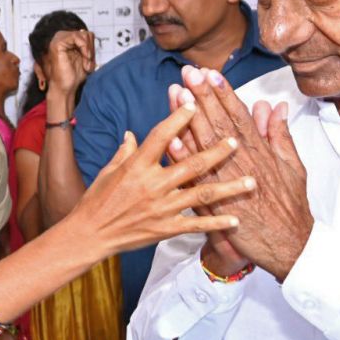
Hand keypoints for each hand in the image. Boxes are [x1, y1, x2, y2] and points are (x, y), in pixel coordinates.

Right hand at [44, 30, 95, 96]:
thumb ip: (87, 46)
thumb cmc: (73, 76)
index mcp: (67, 40)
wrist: (65, 87)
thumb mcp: (85, 57)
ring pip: (83, 35)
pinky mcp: (57, 43)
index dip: (92, 47)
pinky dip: (84, 48)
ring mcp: (58, 39)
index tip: (90, 61)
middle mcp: (61, 37)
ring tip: (85, 64)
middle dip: (91, 49)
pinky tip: (84, 59)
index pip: (86, 35)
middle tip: (88, 63)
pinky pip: (76, 37)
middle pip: (86, 34)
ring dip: (88, 51)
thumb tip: (90, 34)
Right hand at [69, 98, 252, 256]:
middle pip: (191, 162)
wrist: (88, 235)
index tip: (195, 104)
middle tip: (236, 141)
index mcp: (136, 165)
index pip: (162, 135)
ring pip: (202, 193)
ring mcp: (161, 207)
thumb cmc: (95, 202)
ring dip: (229, 187)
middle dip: (217, 151)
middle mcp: (152, 184)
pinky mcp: (165, 229)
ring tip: (251, 181)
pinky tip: (236, 219)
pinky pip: (196, 224)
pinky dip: (217, 222)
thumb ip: (124, 151)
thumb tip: (132, 134)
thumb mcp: (107, 171)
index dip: (179, 118)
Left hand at [177, 66, 312, 281]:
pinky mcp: (218, 204)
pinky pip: (197, 177)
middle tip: (189, 73)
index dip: (224, 93)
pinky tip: (171, 140)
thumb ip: (279, 135)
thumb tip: (274, 107)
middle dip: (204, 96)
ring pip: (206, 145)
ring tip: (178, 95)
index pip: (239, 116)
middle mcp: (243, 163)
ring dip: (190, 119)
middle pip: (220, 123)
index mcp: (261, 152)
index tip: (211, 73)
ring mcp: (229, 182)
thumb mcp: (293, 166)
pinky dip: (186, 159)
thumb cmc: (290, 207)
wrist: (289, 245)